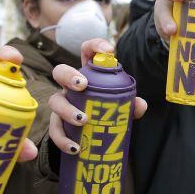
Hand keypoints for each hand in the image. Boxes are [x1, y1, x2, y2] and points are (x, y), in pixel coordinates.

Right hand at [48, 38, 147, 153]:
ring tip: (83, 120)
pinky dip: (63, 139)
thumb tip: (139, 105)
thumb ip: (130, 104)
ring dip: (66, 110)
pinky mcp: (57, 124)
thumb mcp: (120, 107)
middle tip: (83, 86)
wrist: (89, 136)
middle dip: (69, 75)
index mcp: (88, 75)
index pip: (87, 52)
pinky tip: (75, 147)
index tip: (109, 50)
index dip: (95, 45)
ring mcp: (61, 104)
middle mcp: (71, 87)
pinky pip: (54, 130)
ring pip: (55, 101)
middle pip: (60, 71)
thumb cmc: (106, 112)